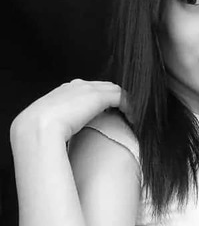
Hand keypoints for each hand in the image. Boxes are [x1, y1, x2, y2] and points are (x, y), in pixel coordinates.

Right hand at [12, 79, 128, 141]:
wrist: (39, 126)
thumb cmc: (39, 131)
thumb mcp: (48, 125)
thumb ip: (58, 126)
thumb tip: (61, 140)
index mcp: (63, 91)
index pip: (87, 90)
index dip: (100, 100)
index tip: (107, 114)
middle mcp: (76, 86)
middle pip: (103, 87)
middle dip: (114, 98)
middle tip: (124, 115)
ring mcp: (87, 89)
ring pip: (114, 90)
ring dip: (124, 103)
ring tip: (131, 118)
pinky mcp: (98, 96)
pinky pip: (121, 97)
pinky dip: (129, 106)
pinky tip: (133, 119)